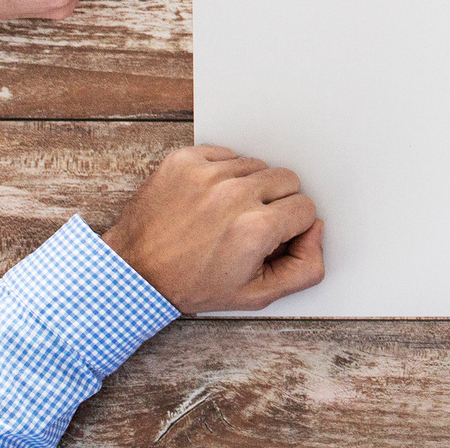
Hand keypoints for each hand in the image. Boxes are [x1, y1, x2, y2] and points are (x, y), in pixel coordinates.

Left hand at [102, 145, 324, 312]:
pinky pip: (228, 154)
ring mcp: (207, 174)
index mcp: (255, 229)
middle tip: (248, 226)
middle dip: (275, 204)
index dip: (290, 228)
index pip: (306, 208)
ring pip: (258, 165)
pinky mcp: (185, 160)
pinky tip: (208, 199)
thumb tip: (316, 230)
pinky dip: (223, 174)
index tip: (266, 240)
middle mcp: (234, 195)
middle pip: (288, 180)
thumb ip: (304, 268)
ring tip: (225, 213)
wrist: (133, 272)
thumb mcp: (255, 295)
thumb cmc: (192, 285)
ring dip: (249, 187)